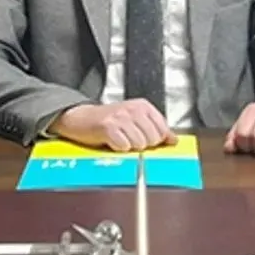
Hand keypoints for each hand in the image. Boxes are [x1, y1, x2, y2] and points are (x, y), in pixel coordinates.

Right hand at [52, 99, 177, 151]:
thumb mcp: (136, 119)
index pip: (163, 129)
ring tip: (121, 140)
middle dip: (143, 145)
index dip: (155, 140)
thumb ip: (156, 128)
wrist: (81, 118)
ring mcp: (120, 117)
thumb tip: (173, 140)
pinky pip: (123, 146)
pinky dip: (118, 148)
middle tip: (130, 140)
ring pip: (139, 144)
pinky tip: (112, 142)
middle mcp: (133, 109)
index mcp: (143, 106)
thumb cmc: (109, 120)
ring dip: (129, 147)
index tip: (146, 140)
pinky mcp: (108, 127)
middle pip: (152, 139)